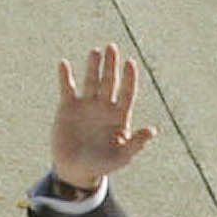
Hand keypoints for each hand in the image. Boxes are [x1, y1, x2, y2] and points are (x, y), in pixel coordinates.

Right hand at [52, 42, 158, 189]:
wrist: (75, 169)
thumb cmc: (101, 165)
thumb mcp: (121, 157)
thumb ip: (136, 143)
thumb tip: (152, 131)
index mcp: (119, 116)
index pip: (127, 93)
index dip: (129, 79)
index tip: (131, 63)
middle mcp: (104, 106)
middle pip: (109, 82)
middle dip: (111, 65)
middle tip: (112, 47)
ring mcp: (86, 104)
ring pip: (91, 81)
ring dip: (93, 66)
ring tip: (95, 52)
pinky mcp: (68, 107)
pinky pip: (67, 88)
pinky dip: (65, 76)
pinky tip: (64, 64)